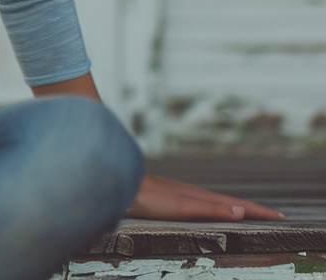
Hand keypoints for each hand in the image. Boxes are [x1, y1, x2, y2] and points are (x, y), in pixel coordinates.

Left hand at [127, 173, 284, 221]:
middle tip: (273, 214)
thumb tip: (242, 212)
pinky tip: (206, 208)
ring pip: (215, 201)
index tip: (280, 216)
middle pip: (228, 202)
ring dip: (234, 207)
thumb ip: (209, 209)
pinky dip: (215, 207)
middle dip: (251, 208)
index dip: (257, 212)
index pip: (236, 206)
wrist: (118, 183)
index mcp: (200, 197)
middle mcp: (193, 193)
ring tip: (247, 212)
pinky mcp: (170, 197)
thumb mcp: (182, 207)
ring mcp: (182, 194)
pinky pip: (201, 202)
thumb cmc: (148, 198)